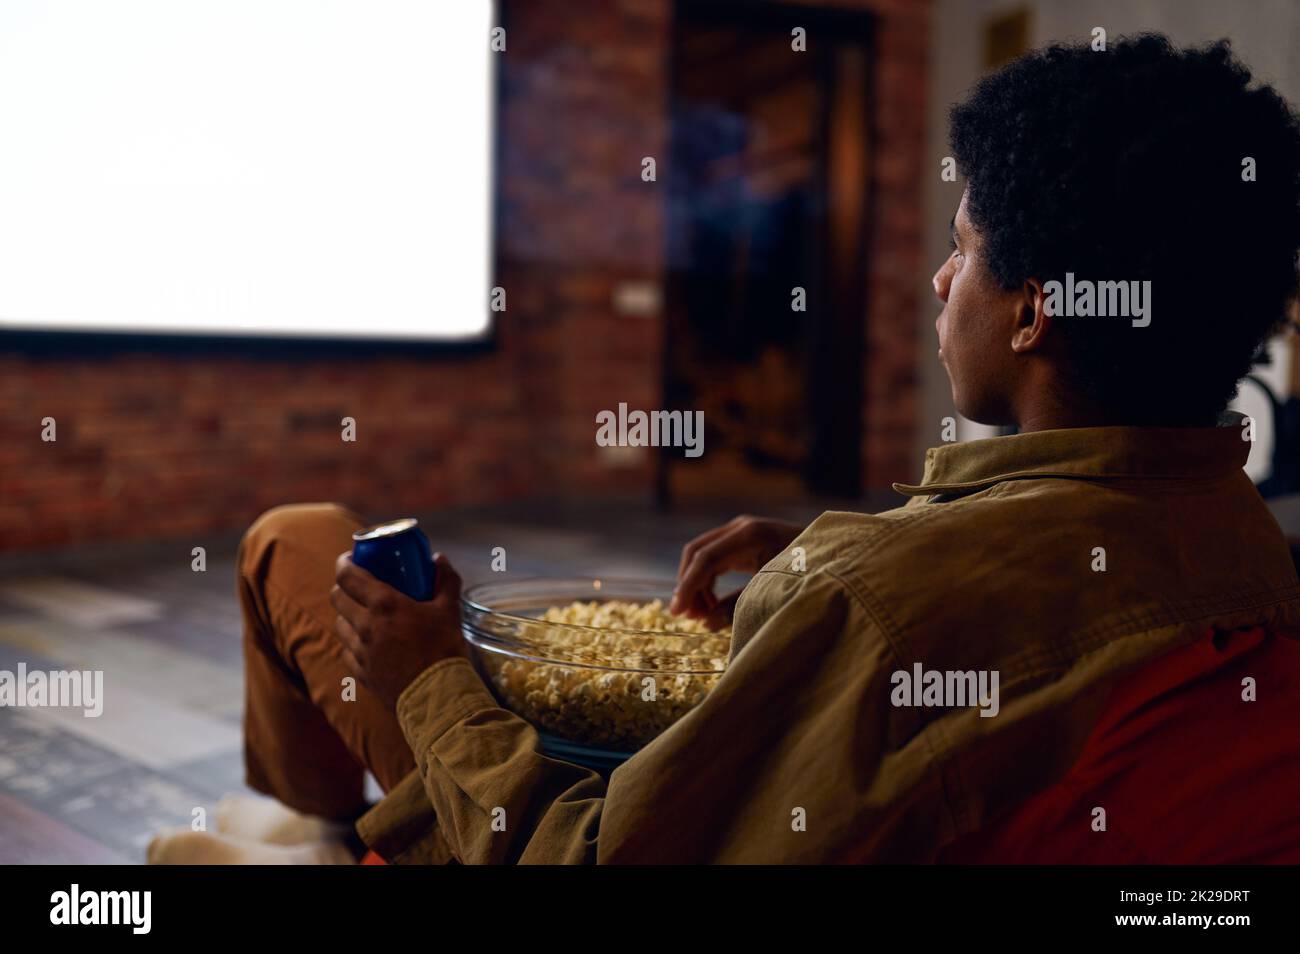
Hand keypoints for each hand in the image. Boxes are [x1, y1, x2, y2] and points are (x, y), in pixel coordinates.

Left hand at [331, 551, 465, 710]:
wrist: (437, 697)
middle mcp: (364, 626)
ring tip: (361, 614)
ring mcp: (359, 651)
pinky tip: (365, 643)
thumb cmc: (444, 649)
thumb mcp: (449, 611)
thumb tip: (440, 559)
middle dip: (343, 587)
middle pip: (337, 598)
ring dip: (346, 614)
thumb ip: (446, 581)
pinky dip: (351, 642)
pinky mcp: (360, 673)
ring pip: (339, 625)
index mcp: (384, 605)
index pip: (348, 576)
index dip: (344, 563)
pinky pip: (346, 651)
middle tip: (356, 585)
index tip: (349, 558)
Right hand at [669, 515, 803, 627]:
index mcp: (750, 535)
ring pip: (702, 556)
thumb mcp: (775, 592)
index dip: (688, 586)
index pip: (705, 559)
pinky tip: (711, 605)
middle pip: (697, 553)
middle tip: (687, 617)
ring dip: (697, 585)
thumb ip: (739, 606)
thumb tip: (706, 623)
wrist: (836, 556)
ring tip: (701, 616)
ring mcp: (741, 531)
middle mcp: (741, 527)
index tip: (676, 612)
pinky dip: (708, 581)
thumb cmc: (810, 574)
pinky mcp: (743, 541)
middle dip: (688, 585)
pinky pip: (714, 559)